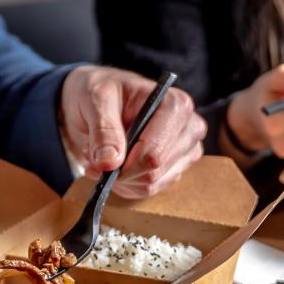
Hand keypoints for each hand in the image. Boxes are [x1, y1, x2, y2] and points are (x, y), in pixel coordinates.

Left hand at [60, 65, 205, 198]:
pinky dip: (126, 182)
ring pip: (152, 184)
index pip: (154, 153)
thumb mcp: (95, 100)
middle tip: (96, 154)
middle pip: (154, 171)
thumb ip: (103, 129)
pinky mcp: (176, 168)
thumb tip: (110, 163)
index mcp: (175, 105)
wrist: (100, 102)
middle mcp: (189, 128)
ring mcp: (186, 151)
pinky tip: (117, 163)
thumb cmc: (102, 93)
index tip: (102, 160)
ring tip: (105, 153)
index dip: (125, 164)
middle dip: (120, 170)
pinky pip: (149, 190)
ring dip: (121, 177)